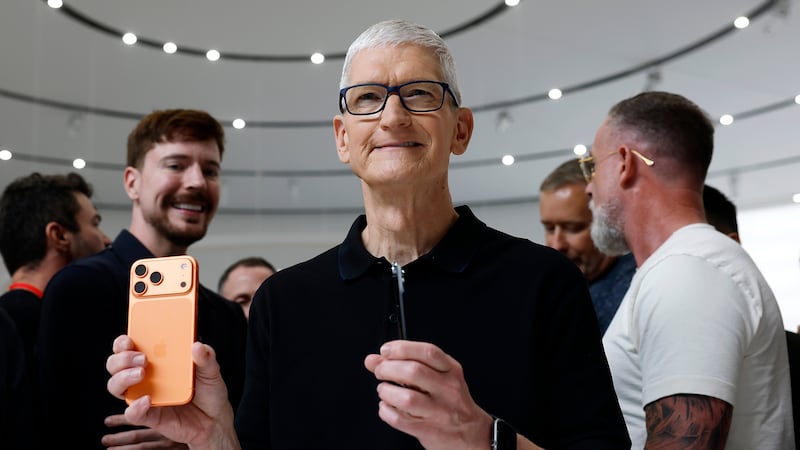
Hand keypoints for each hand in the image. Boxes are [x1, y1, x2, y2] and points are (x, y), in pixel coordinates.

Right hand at [105, 335, 239, 449]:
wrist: (215, 420)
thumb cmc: (208, 391)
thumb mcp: (211, 370)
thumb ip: (206, 357)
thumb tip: (198, 345)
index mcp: (157, 360)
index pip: (130, 347)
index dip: (123, 342)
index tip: (129, 339)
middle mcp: (145, 377)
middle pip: (116, 364)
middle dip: (122, 358)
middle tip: (141, 358)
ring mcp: (144, 395)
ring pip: (117, 386)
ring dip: (123, 378)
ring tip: (141, 373)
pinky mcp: (148, 416)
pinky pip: (132, 413)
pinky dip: (135, 407)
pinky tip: (147, 400)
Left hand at [364, 340, 493, 449]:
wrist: (472, 433)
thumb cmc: (452, 401)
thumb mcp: (438, 376)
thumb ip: (407, 363)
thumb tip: (374, 359)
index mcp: (451, 371)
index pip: (428, 352)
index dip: (402, 348)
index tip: (386, 350)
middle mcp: (447, 389)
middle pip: (414, 372)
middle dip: (388, 368)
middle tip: (380, 371)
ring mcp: (439, 411)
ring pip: (406, 398)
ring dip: (387, 391)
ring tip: (384, 390)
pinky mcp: (428, 430)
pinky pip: (400, 419)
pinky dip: (386, 411)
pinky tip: (387, 406)